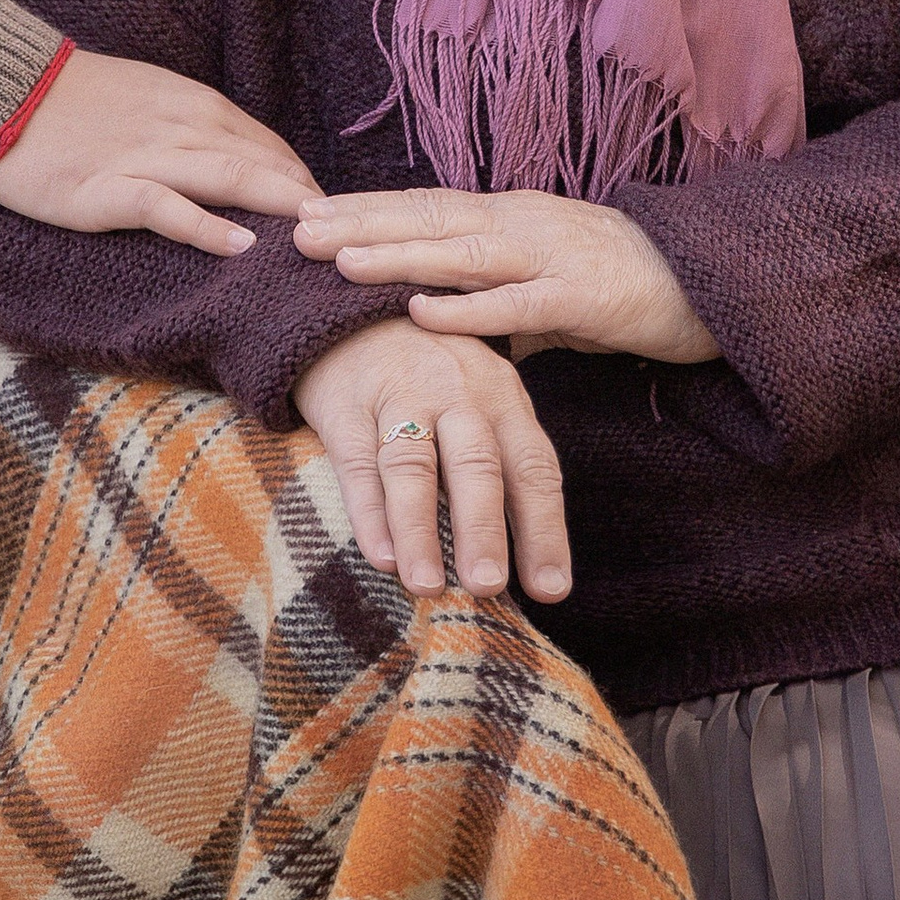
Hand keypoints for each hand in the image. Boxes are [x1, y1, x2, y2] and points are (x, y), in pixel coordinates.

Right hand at [0, 48, 323, 251]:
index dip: (300, 180)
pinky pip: (169, 208)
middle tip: (348, 237)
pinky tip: (242, 248)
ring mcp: (147, 157)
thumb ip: (192, 127)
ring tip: (320, 239)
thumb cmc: (73, 100)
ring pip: (231, 180)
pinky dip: (208, 228)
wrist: (4, 90)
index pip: (266, 144)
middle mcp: (182, 126)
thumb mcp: (148, 99)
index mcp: (193, 104)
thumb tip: (237, 158)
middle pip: (262, 163)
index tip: (330, 214)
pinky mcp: (110, 189)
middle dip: (308, 200)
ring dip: (279, 208)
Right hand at [293, 317, 570, 601]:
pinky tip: (381, 556)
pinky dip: (369, 512)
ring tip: (427, 586)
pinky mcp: (347, 407)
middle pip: (475, 465)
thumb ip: (505, 467)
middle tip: (488, 587)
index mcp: (503, 397)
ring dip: (420, 530)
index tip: (551, 589)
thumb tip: (534, 563)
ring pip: (413, 466)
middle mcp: (458, 394)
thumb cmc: (437, 375)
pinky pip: (359, 464)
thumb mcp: (484, 402)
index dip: (544, 529)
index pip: (533, 467)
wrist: (359, 310)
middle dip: (483, 528)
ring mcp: (400, 397)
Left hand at [295, 187, 721, 364]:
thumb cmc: (625, 286)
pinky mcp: (580, 295)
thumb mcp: (546, 290)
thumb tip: (440, 326)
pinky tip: (419, 309)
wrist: (711, 283)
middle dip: (360, 222)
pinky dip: (463, 307)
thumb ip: (494, 303)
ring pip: (459, 251)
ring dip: (396, 254)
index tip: (307, 209)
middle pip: (428, 217)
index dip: (366, 208)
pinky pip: (512, 303)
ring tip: (338, 259)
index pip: (424, 205)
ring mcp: (550, 254)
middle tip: (295, 227)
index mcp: (510, 217)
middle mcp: (522, 223)